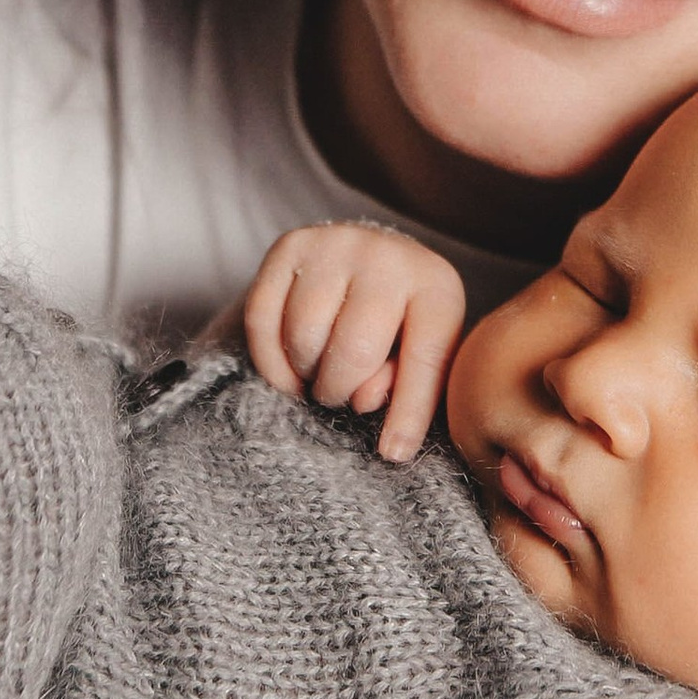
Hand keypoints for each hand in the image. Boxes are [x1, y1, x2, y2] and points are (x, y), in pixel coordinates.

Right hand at [242, 222, 466, 458]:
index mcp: (436, 287)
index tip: (393, 454)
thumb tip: (364, 401)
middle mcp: (387, 256)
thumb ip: (408, 386)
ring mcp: (334, 244)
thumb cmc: (404, 322)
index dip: (408, 413)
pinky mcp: (289, 245)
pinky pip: (261, 318)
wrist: (373, 258)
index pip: (424, 359)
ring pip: (303, 336)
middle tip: (339, 393)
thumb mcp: (424, 354)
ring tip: (320, 371)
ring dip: (306, 372)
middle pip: (354, 350)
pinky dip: (270, 360)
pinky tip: (288, 370)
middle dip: (341, 390)